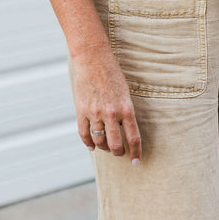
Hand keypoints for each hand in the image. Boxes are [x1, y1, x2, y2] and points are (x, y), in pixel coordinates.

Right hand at [71, 43, 141, 164]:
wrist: (93, 58)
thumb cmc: (112, 72)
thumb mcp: (125, 92)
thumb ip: (125, 111)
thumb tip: (125, 129)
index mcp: (126, 108)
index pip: (134, 138)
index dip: (136, 153)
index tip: (136, 161)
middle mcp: (111, 113)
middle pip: (115, 145)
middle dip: (118, 152)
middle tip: (119, 153)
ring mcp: (95, 113)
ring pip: (99, 142)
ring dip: (103, 147)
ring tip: (105, 147)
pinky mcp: (81, 110)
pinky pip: (84, 134)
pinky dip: (88, 143)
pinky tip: (92, 146)